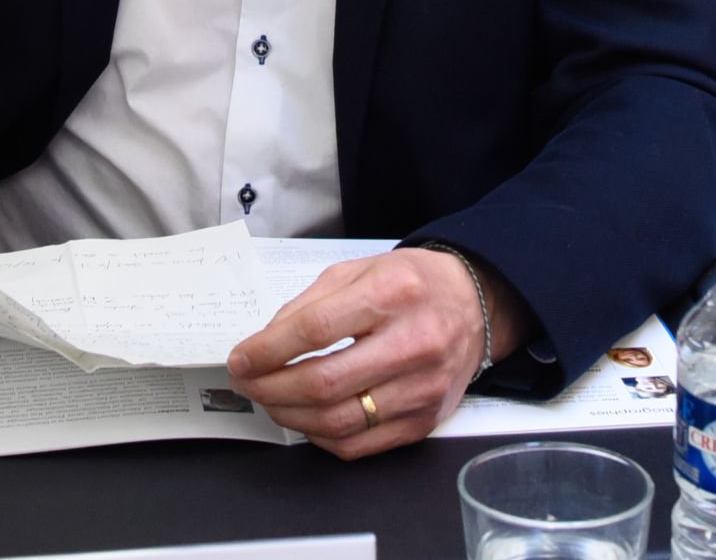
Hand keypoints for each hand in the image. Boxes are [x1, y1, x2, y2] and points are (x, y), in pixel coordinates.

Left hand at [226, 247, 518, 458]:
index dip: (266, 350)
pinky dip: (321, 437)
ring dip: (290, 416)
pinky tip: (306, 419)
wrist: (475, 305)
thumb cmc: (411, 285)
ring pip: (338, 421)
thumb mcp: (356, 272)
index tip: (240, 359)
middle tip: (247, 383)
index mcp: (391, 294)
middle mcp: (413, 343)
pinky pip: (360, 444)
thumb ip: (308, 305)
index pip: (314, 330)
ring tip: (270, 401)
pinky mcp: (425, 420)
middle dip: (270, 388)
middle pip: (323, 382)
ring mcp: (422, 388)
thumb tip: (264, 345)